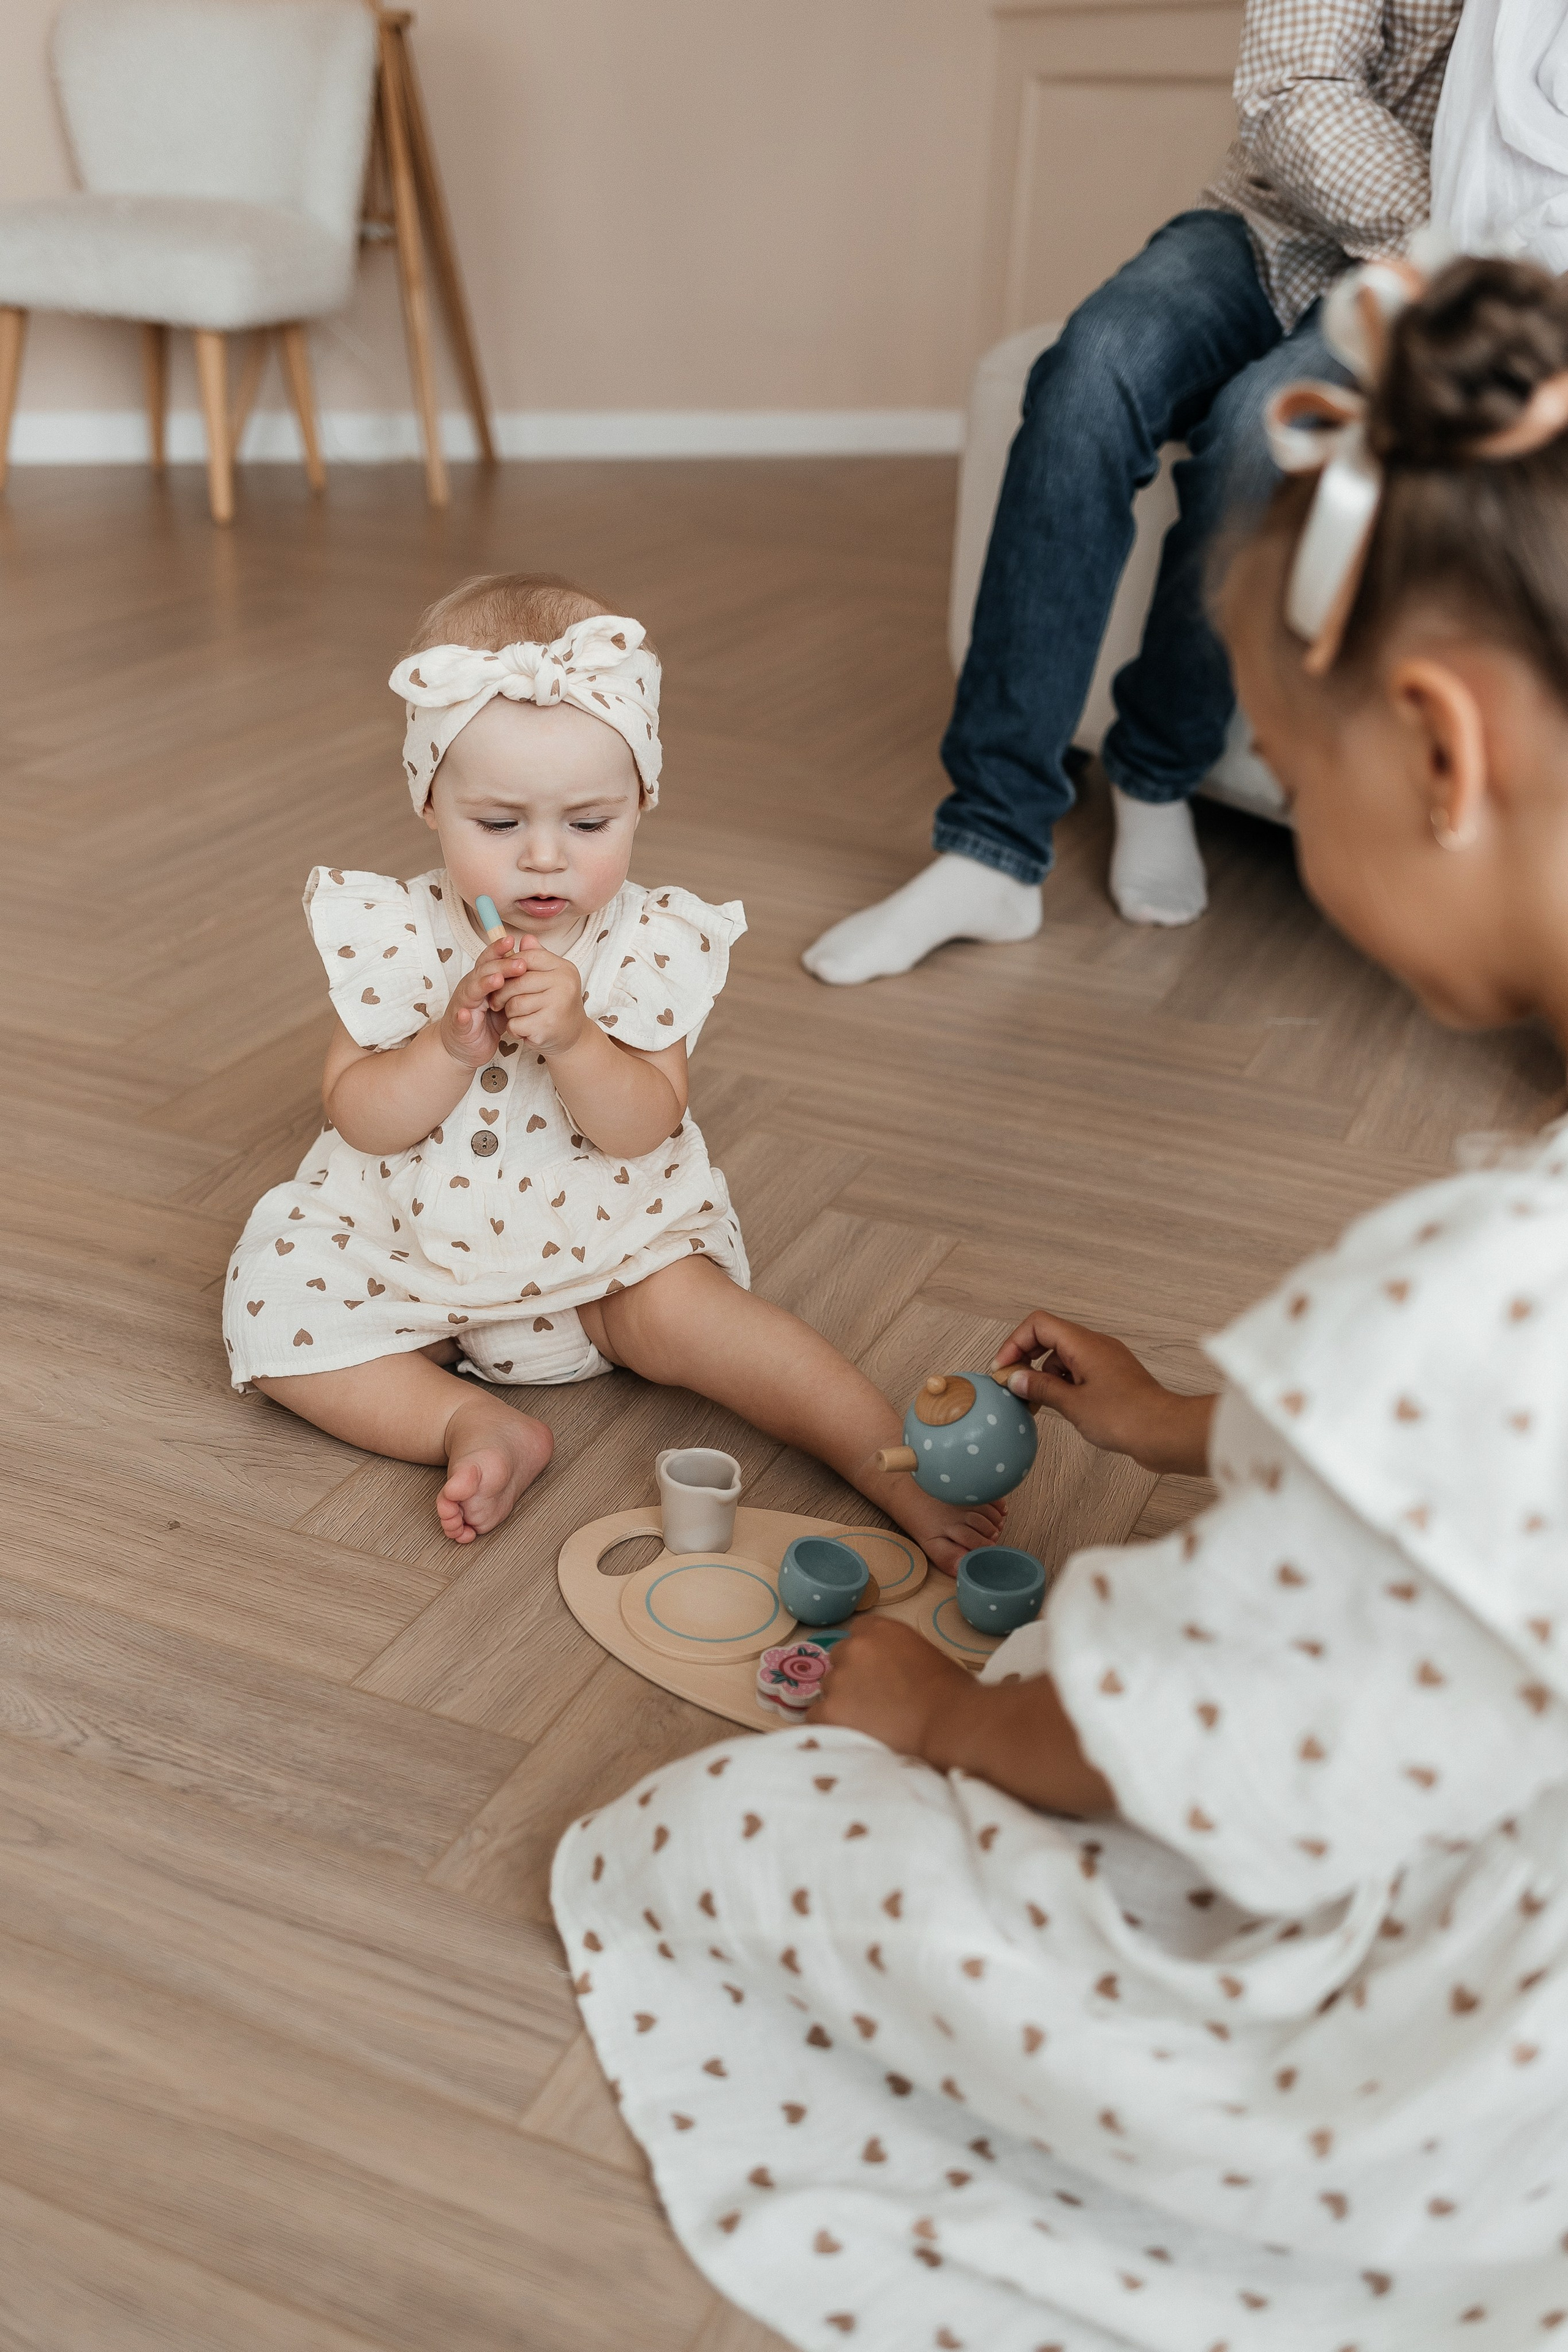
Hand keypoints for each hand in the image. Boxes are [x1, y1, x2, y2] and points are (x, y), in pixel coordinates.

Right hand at [438, 941, 527, 1069]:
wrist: (464, 1046)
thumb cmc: (485, 1021)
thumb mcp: (503, 1000)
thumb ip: (513, 983)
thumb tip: (532, 961)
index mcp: (482, 980)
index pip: (490, 960)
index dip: (499, 949)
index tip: (513, 939)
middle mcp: (470, 988)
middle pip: (484, 972)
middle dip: (502, 966)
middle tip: (521, 963)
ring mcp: (463, 1006)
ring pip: (471, 991)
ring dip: (484, 984)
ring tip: (498, 980)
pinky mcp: (459, 1026)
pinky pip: (459, 1020)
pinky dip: (462, 1017)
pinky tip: (466, 1014)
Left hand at [494, 936, 588, 1056]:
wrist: (573, 1036)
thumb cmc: (556, 1003)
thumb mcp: (550, 977)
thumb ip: (537, 958)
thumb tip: (525, 938)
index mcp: (564, 968)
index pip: (528, 957)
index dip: (510, 965)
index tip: (502, 976)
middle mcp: (564, 984)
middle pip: (517, 981)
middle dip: (502, 993)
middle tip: (498, 1002)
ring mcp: (557, 1005)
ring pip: (514, 1004)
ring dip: (509, 1014)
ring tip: (518, 1017)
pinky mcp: (548, 1026)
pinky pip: (516, 1024)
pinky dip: (514, 1029)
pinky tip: (523, 1030)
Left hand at [815, 1617, 971, 1754]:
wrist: (951, 1723)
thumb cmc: (951, 1693)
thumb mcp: (923, 1657)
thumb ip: (895, 1657)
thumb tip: (887, 1674)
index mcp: (880, 1630)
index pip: (857, 1633)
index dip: (866, 1657)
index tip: (875, 1675)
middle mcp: (853, 1648)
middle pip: (839, 1661)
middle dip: (851, 1679)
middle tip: (873, 1703)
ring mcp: (838, 1680)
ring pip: (828, 1690)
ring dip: (841, 1704)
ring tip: (868, 1725)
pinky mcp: (829, 1711)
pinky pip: (817, 1717)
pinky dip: (831, 1727)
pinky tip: (853, 1736)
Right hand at [991, 1309, 1215, 1475]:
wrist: (1166, 1433)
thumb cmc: (1126, 1417)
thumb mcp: (1073, 1405)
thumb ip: (1041, 1388)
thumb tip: (1016, 1378)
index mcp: (1084, 1344)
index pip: (1039, 1324)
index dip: (1015, 1343)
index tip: (1004, 1369)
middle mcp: (1096, 1346)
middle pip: (1049, 1337)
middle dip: (1027, 1359)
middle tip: (1014, 1385)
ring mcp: (1106, 1361)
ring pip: (1063, 1356)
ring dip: (1045, 1375)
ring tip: (1037, 1402)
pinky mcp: (1113, 1378)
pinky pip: (1079, 1371)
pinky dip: (1063, 1383)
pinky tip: (1061, 1406)